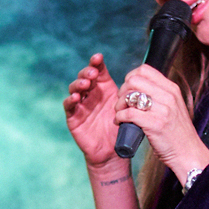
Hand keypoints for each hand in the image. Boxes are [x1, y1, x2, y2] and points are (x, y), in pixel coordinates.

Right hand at [64, 53, 121, 167]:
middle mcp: (90, 94)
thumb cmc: (121, 128)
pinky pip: (69, 106)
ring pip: (75, 88)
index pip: (97, 71)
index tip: (98, 57)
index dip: (96, 63)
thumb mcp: (127, 108)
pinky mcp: (73, 117)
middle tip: (93, 73)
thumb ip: (129, 94)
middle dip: (87, 72)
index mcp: (103, 88)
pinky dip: (70, 100)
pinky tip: (76, 98)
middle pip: (84, 76)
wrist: (113, 151)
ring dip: (78, 84)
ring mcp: (80, 105)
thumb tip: (139, 78)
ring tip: (85, 84)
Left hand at [116, 64, 208, 185]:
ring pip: (130, 95)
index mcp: (172, 89)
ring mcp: (163, 110)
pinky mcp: (155, 124)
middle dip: (122, 91)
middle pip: (134, 80)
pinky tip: (120, 123)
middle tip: (122, 104)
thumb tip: (139, 88)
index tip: (128, 90)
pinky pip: (128, 114)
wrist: (188, 153)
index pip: (144, 70)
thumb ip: (160, 96)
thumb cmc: (178, 134)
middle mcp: (168, 96)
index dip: (130, 78)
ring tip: (119, 114)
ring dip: (119, 104)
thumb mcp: (174, 107)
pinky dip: (119, 118)